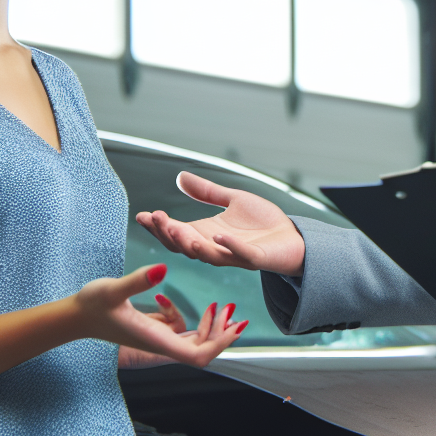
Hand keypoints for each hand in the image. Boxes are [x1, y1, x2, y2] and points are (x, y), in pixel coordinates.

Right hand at [78, 264, 245, 366]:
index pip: (198, 356)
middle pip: (201, 350)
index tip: (232, 325)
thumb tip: (163, 269)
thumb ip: (137, 280)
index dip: (219, 344)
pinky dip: (180, 316)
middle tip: (232, 310)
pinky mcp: (151, 329)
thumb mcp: (113, 289)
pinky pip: (176, 329)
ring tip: (219, 306)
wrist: (73, 316)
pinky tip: (162, 297)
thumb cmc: (90, 305)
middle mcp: (160, 343)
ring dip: (208, 326)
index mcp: (157, 340)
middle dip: (220, 333)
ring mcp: (156, 338)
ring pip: (192, 341)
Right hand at [137, 172, 306, 275]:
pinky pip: (240, 255)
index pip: (176, 233)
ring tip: (177, 231)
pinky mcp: (256, 258)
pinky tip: (218, 235)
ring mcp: (235, 255)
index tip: (140, 215)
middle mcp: (217, 248)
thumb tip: (180, 177)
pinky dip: (229, 246)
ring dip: (191, 244)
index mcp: (207, 235)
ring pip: (208, 255)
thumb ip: (207, 192)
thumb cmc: (264, 223)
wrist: (294, 238)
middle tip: (154, 219)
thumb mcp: (232, 200)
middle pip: (185, 246)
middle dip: (168, 234)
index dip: (158, 226)